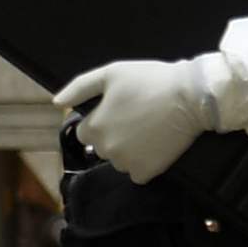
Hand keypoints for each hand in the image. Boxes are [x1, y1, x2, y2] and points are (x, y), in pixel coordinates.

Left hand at [54, 55, 222, 183]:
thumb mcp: (111, 74)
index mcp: (94, 127)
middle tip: (136, 116)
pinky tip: (155, 144)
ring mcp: (126, 163)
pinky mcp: (147, 172)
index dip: (101, 119)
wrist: (191, 96)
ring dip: (128, 150)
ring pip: (119, 160)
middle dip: (114, 134)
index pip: (85, 131)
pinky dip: (144, 162)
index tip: (119, 109)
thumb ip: (79, 87)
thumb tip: (56, 102)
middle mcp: (106, 149)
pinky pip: (137, 172)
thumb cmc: (150, 80)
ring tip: (148, 128)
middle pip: (102, 147)